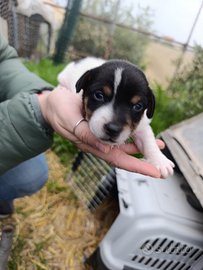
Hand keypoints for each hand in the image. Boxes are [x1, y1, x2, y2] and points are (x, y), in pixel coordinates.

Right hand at [38, 86, 164, 177]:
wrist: (53, 104)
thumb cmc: (59, 111)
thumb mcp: (70, 121)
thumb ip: (86, 134)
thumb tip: (106, 148)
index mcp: (92, 144)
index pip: (118, 159)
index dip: (137, 166)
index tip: (154, 172)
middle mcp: (98, 143)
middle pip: (125, 155)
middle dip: (144, 161)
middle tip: (162, 165)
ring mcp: (100, 136)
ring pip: (124, 145)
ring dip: (141, 147)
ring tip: (158, 144)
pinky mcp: (100, 127)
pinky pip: (119, 134)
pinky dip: (131, 135)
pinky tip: (139, 133)